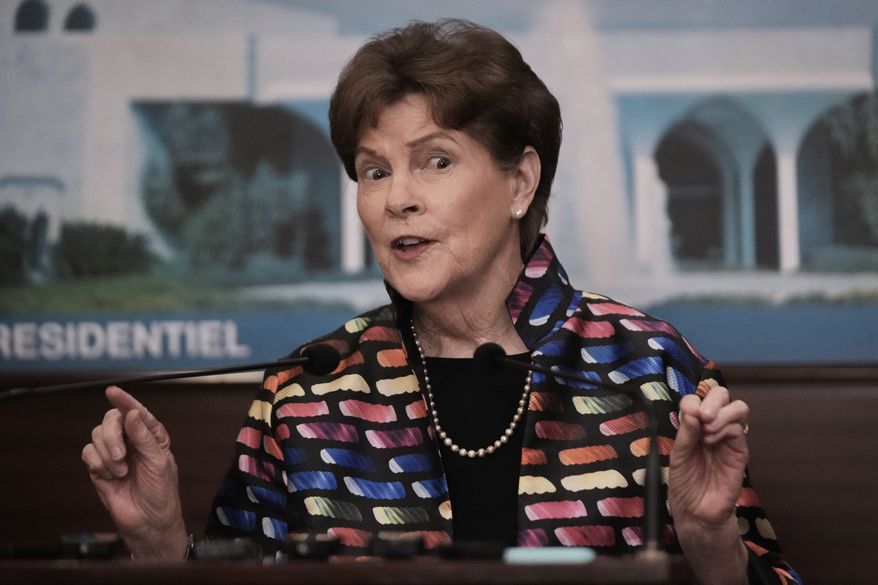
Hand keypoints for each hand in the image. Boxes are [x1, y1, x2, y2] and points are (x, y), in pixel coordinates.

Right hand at [81, 386, 187, 559]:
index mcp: (151, 435)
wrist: (147, 521)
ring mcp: (114, 453)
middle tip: (120, 456)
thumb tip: (132, 413)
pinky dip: (96, 463)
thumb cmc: (160, 492)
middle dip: (112, 436)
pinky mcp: (99, 467)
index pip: (137, 412)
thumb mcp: (158, 462)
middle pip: (111, 420)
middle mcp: (132, 440)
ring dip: (106, 453)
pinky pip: (88, 452)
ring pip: (97, 435)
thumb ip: (144, 437)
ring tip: (120, 472)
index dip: (125, 400)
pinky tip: (109, 476)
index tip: (112, 391)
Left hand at [669, 386, 749, 584]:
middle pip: (722, 395)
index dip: (694, 400)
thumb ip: (685, 431)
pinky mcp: (740, 452)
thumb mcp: (678, 454)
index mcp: (695, 425)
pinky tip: (713, 441)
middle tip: (703, 417)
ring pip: (738, 408)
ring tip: (708, 431)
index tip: (688, 415)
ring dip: (722, 413)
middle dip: (713, 399)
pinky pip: (739, 430)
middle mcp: (714, 427)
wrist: (696, 510)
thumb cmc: (684, 482)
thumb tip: (692, 409)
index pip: (699, 398)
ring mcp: (729, 438)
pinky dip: (726, 428)